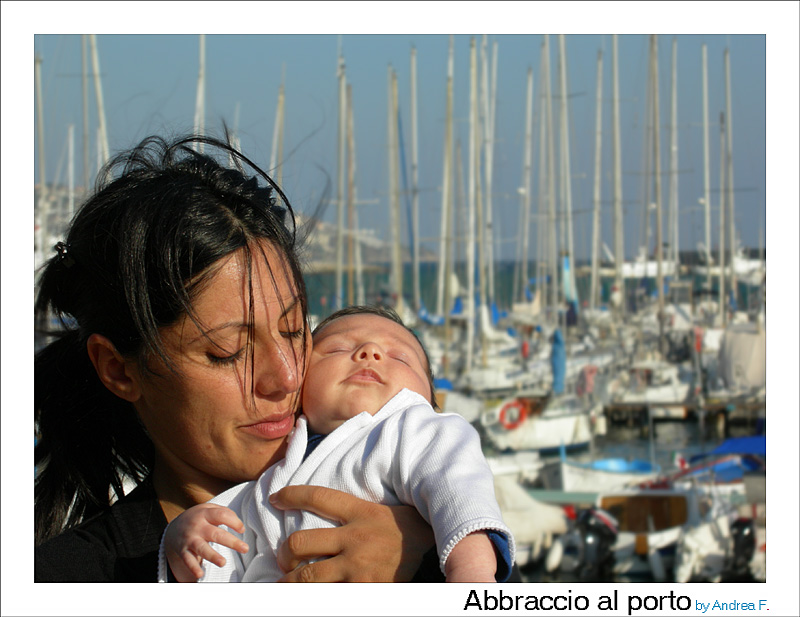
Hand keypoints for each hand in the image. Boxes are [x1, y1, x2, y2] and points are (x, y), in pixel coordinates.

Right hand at [164, 502, 248, 581]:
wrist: (174, 527)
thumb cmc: (199, 518)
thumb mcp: (208, 509)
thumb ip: (224, 513)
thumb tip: (240, 527)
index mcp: (205, 514)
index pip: (221, 515)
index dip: (234, 521)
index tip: (242, 530)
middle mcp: (197, 526)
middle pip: (215, 534)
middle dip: (231, 542)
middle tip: (245, 548)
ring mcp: (190, 539)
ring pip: (202, 548)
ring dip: (212, 556)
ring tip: (223, 563)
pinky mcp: (183, 551)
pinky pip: (188, 560)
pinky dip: (193, 568)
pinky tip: (200, 574)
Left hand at [268, 485, 433, 581]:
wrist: (429, 546)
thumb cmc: (397, 528)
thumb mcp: (372, 511)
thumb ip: (344, 512)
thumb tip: (310, 512)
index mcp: (358, 511)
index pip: (318, 497)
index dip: (292, 495)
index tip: (275, 499)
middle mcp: (355, 537)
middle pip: (301, 541)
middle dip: (285, 553)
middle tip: (285, 559)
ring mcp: (358, 566)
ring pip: (307, 575)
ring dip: (291, 581)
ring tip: (286, 582)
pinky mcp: (363, 589)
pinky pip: (327, 595)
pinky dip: (314, 596)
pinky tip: (308, 596)